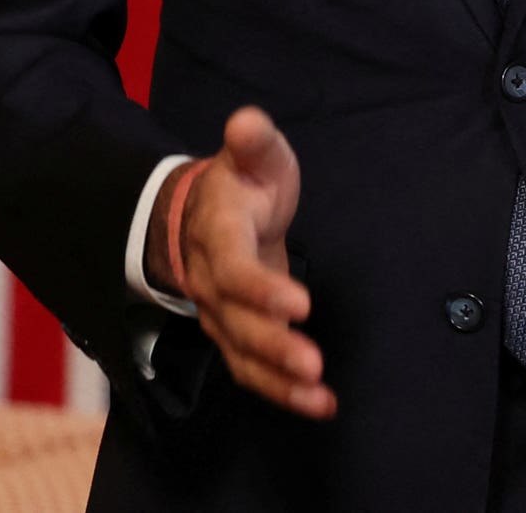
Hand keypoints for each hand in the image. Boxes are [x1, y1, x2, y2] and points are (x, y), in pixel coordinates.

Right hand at [149, 107, 333, 417]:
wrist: (205, 214)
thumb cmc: (241, 182)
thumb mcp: (254, 154)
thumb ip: (253, 141)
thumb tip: (246, 121)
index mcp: (218, 235)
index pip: (232, 270)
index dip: (261, 290)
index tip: (300, 305)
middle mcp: (211, 283)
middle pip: (236, 323)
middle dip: (274, 346)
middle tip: (313, 363)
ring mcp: (220, 314)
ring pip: (243, 354)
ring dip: (279, 380)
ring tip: (318, 395)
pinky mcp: (236, 334)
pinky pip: (252, 370)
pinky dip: (282, 392)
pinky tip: (319, 404)